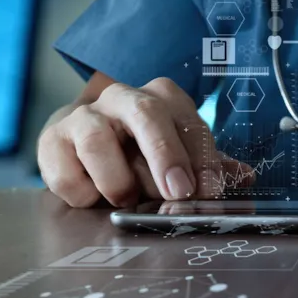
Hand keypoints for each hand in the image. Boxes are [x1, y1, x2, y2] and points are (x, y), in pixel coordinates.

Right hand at [38, 78, 253, 207]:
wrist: (80, 141)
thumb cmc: (140, 150)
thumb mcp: (179, 153)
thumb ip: (210, 166)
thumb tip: (246, 177)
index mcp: (163, 98)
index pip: (190, 123)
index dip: (203, 159)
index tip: (211, 190)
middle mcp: (123, 98)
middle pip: (147, 115)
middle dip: (165, 155)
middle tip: (177, 192)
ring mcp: (84, 117)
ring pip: (99, 141)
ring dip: (119, 180)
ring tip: (127, 199)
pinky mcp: (52, 141)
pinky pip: (66, 171)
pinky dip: (83, 192)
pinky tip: (94, 198)